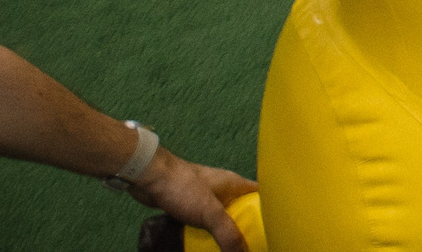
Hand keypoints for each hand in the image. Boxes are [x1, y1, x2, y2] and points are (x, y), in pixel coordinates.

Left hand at [126, 149, 256, 251]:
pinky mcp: (188, 203)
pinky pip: (203, 221)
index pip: (260, 195)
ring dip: (222, 232)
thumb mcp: (210, 212)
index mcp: (234, 184)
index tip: (272, 229)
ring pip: (220, 217)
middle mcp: (223, 189)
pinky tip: (203, 244)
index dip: (269, 211)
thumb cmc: (184, 187)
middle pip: (241, 210)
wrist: (149, 177)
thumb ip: (227, 233)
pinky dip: (205, 232)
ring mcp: (205, 196)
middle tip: (249, 244)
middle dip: (244, 227)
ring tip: (226, 247)